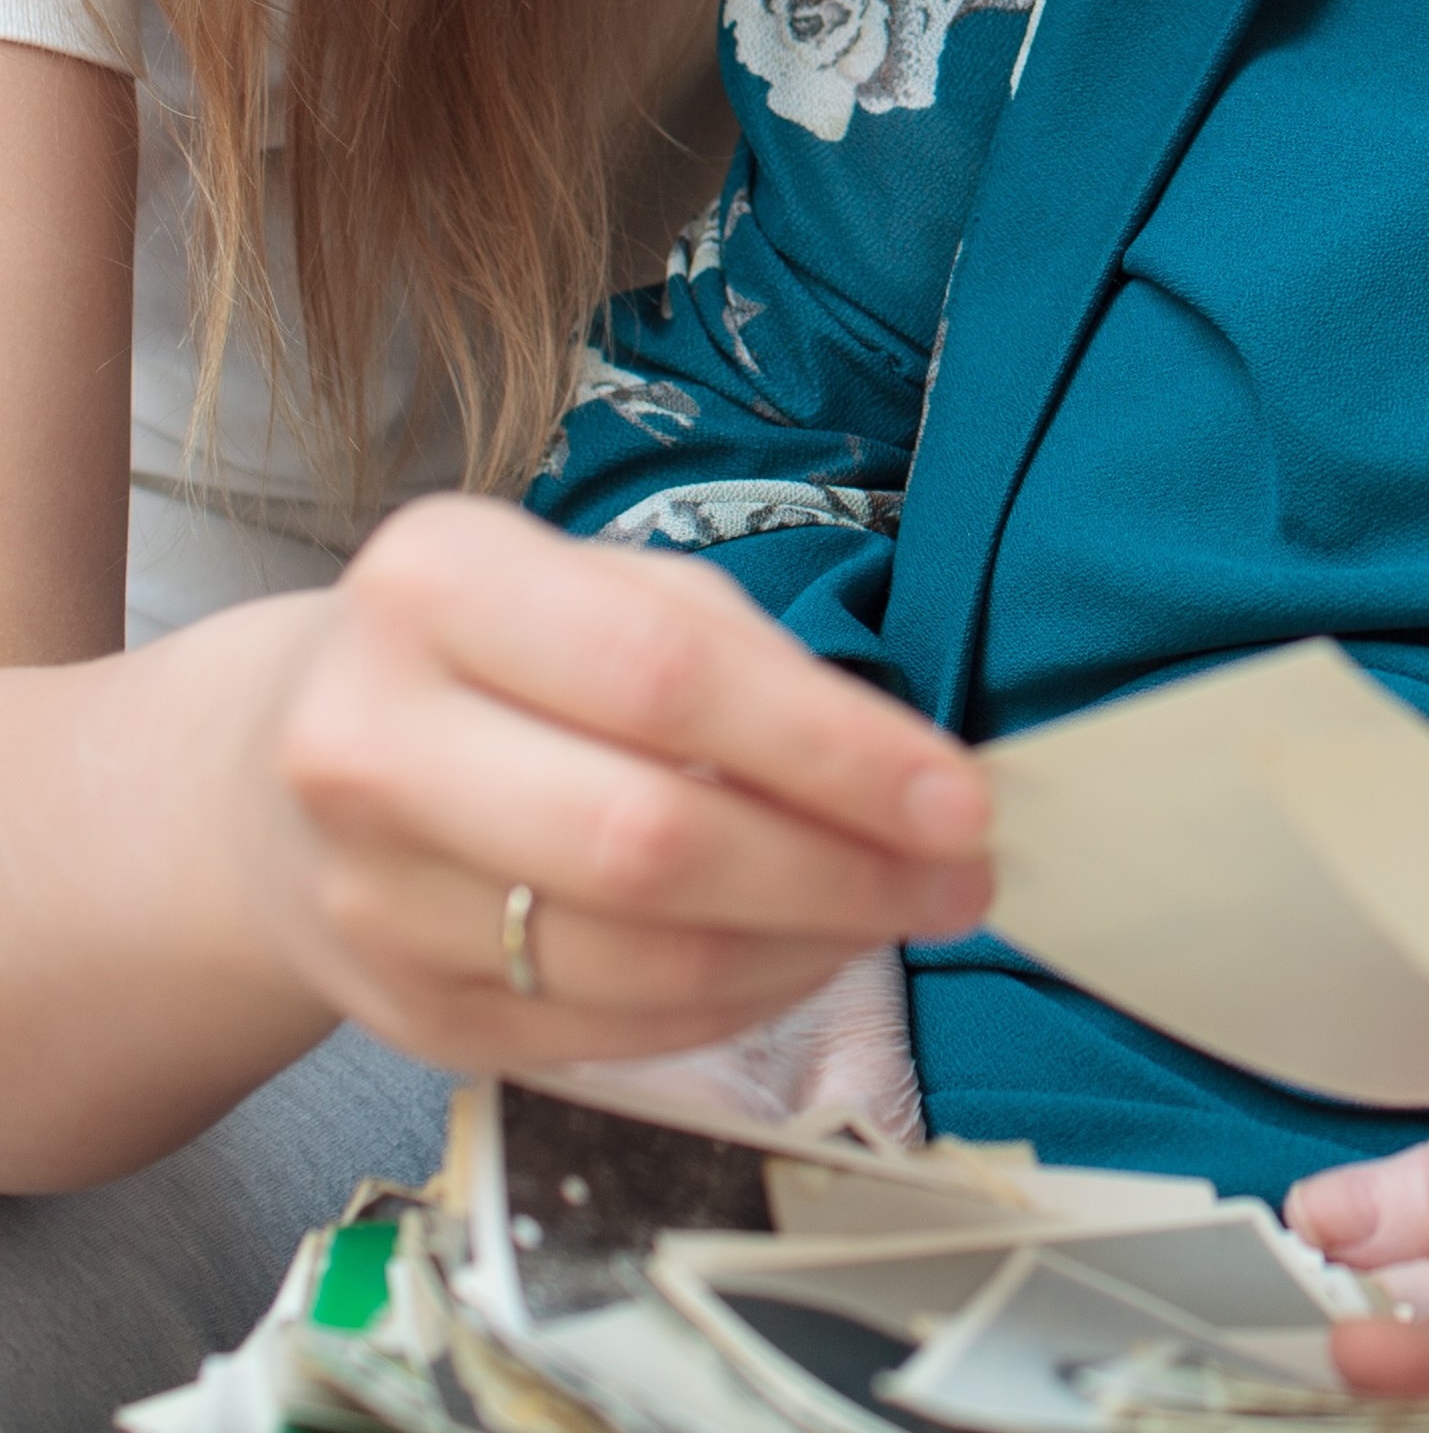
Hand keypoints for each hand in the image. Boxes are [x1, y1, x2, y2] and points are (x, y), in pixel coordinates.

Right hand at [237, 495, 991, 1073]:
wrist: (279, 772)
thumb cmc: (496, 653)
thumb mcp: (603, 588)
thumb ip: (741, 659)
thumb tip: (911, 774)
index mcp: (439, 585)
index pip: (668, 677)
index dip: (831, 750)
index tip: (960, 798)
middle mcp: (372, 741)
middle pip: (648, 839)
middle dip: (839, 871)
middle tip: (959, 880)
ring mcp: (370, 896)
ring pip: (635, 958)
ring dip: (805, 948)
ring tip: (897, 915)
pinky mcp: (398, 1014)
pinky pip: (604, 1031)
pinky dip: (733, 1003)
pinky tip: (802, 958)